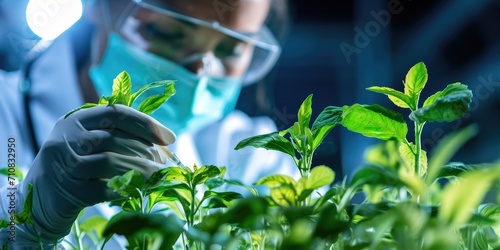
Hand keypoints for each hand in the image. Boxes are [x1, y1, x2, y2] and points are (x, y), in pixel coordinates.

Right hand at [20, 104, 174, 242]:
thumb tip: (167, 140)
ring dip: (141, 170)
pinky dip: (126, 189)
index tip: (169, 138)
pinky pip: (104, 189)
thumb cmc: (79, 163)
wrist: (43, 195)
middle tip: (164, 163)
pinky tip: (139, 190)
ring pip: (110, 161)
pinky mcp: (69, 190)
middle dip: (146, 151)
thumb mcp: (93, 141)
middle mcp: (68, 137)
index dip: (146, 124)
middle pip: (115, 138)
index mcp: (77, 119)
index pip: (116, 113)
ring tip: (158, 176)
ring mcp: (65, 164)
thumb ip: (121, 134)